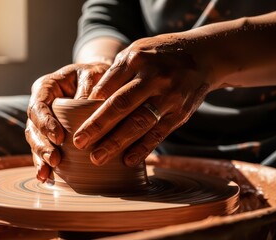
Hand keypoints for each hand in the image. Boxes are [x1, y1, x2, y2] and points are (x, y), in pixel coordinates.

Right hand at [25, 63, 109, 181]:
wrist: (100, 79)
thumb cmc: (97, 75)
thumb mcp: (94, 73)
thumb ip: (88, 86)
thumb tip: (83, 106)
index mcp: (47, 86)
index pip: (38, 105)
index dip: (45, 122)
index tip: (59, 137)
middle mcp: (41, 104)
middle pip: (32, 127)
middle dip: (41, 145)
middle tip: (55, 159)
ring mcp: (45, 120)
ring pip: (35, 140)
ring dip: (40, 157)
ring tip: (48, 172)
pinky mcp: (51, 134)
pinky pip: (44, 149)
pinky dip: (44, 164)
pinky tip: (47, 178)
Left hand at [73, 34, 214, 166]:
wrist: (202, 56)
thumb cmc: (159, 56)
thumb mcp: (137, 51)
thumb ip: (116, 72)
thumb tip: (92, 99)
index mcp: (138, 59)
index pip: (109, 83)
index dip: (91, 102)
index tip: (72, 118)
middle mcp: (155, 77)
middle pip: (121, 105)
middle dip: (98, 126)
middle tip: (79, 143)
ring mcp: (170, 97)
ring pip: (139, 123)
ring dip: (117, 143)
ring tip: (97, 158)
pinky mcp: (180, 114)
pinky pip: (159, 134)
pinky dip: (142, 148)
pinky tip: (127, 160)